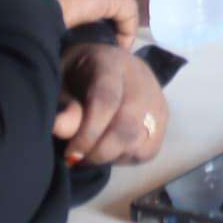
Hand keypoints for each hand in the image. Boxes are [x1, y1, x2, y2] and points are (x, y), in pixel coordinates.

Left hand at [52, 43, 167, 166]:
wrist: (105, 65)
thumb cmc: (77, 76)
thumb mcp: (62, 85)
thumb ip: (64, 107)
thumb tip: (59, 128)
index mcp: (111, 63)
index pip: (106, 101)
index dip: (88, 132)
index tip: (70, 154)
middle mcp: (141, 78)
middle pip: (127, 126)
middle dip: (99, 152)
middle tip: (77, 159)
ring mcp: (156, 98)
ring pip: (139, 142)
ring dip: (111, 156)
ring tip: (93, 150)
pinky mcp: (163, 117)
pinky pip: (148, 150)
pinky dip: (126, 157)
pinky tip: (112, 149)